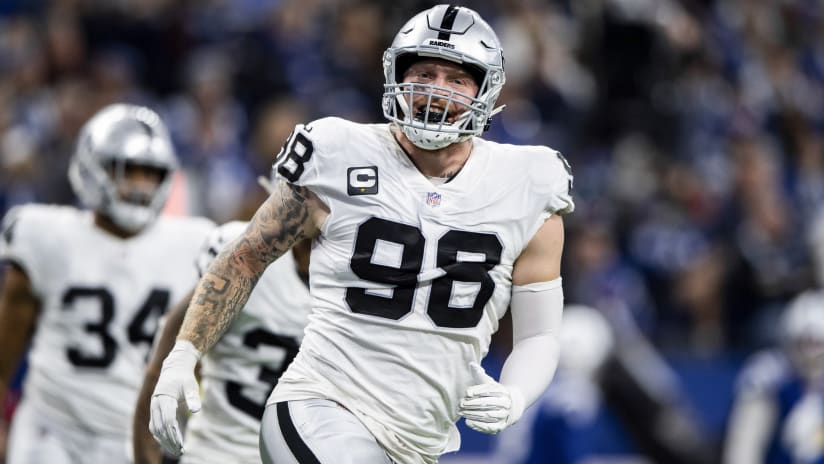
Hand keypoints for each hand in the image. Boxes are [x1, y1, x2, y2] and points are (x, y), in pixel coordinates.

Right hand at [149, 341, 200, 456]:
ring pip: (155, 429)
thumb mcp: (191, 386)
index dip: (173, 434)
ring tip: (176, 450)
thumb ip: (193, 398)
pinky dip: (160, 436)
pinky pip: (154, 426)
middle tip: (180, 451)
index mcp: (164, 398)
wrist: (173, 369)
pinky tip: (169, 443)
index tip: (181, 445)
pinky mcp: (153, 410)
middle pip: (160, 427)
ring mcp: (153, 408)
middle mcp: (155, 404)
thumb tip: (196, 411)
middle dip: (169, 441)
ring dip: (164, 441)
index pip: (167, 420)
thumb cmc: (184, 378)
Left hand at [458, 363, 524, 433]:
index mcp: (502, 391)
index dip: (478, 391)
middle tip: (460, 404)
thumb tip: (471, 364)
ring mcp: (503, 415)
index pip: (489, 390)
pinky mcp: (500, 426)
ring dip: (472, 414)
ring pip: (487, 415)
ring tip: (461, 412)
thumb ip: (479, 374)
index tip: (467, 393)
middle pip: (487, 403)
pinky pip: (489, 427)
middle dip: (472, 404)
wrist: (510, 407)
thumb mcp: (488, 382)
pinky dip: (478, 426)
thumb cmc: (494, 393)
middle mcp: (505, 403)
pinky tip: (468, 422)